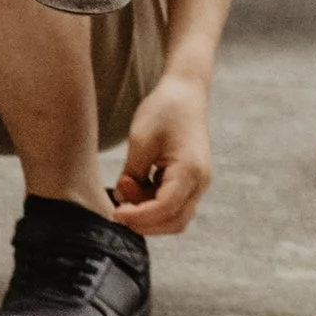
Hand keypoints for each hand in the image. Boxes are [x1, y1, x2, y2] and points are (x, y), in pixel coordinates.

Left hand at [111, 69, 213, 234]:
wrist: (185, 92)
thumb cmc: (163, 111)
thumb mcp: (140, 141)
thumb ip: (132, 175)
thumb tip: (123, 202)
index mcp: (190, 171)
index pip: (165, 209)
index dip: (139, 217)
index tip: (116, 213)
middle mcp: (200, 182)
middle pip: (175, 222)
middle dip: (145, 223)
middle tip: (118, 211)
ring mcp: (199, 182)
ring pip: (175, 216)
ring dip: (149, 213)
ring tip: (127, 184)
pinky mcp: (192, 179)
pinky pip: (174, 203)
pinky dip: (154, 202)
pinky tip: (136, 184)